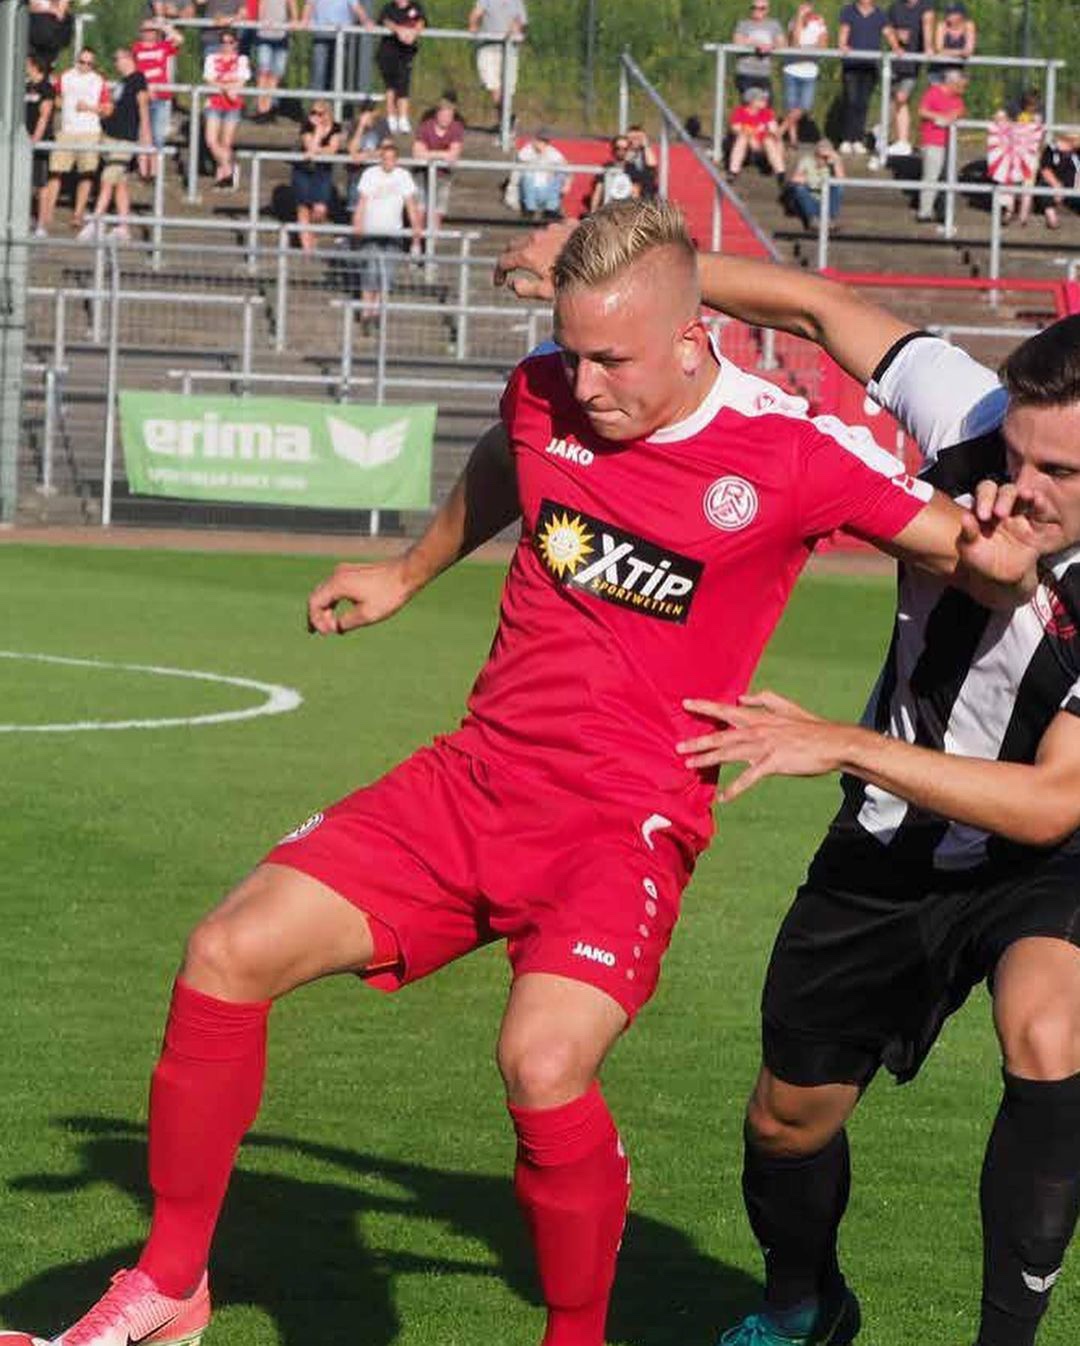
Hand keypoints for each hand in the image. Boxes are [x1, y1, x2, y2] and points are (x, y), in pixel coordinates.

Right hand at [306, 558, 414, 633]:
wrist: (407, 573)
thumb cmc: (389, 594)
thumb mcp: (367, 615)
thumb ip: (346, 622)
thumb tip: (336, 627)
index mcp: (338, 583)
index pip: (315, 602)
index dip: (316, 620)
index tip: (327, 633)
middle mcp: (337, 574)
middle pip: (317, 596)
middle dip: (317, 616)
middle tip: (319, 633)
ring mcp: (345, 571)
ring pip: (325, 592)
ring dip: (325, 610)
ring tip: (328, 627)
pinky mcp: (353, 572)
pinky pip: (335, 588)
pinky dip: (333, 602)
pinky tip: (337, 615)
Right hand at [493, 219, 575, 298]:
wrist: (599, 255)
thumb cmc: (574, 278)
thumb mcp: (547, 292)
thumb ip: (525, 289)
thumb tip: (512, 284)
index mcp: (528, 255)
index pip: (503, 261)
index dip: (498, 273)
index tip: (500, 283)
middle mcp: (535, 238)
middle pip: (513, 245)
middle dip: (508, 258)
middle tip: (510, 270)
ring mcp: (549, 229)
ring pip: (531, 237)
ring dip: (526, 248)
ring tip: (533, 263)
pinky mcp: (563, 225)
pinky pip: (548, 232)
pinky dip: (544, 242)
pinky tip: (553, 252)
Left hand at [677, 691, 841, 801]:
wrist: (834, 742)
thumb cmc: (810, 726)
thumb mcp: (786, 706)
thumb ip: (763, 699)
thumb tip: (742, 696)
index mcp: (759, 716)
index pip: (726, 710)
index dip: (705, 706)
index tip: (685, 703)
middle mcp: (758, 729)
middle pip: (722, 735)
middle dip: (698, 741)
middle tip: (678, 747)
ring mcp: (765, 746)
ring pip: (730, 754)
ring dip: (708, 760)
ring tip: (690, 765)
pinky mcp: (774, 762)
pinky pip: (750, 777)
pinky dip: (736, 788)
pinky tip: (723, 798)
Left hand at [958, 478, 1045, 598]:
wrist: (1001, 577)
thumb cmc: (981, 559)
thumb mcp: (970, 549)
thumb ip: (968, 534)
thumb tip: (965, 518)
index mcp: (983, 509)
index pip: (985, 492)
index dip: (984, 498)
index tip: (983, 517)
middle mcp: (1001, 507)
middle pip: (1006, 491)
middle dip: (1004, 499)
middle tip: (1001, 515)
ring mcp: (1019, 515)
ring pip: (1023, 497)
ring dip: (1025, 494)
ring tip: (1027, 496)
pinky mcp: (1034, 526)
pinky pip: (1040, 512)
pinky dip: (1040, 505)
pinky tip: (1038, 503)